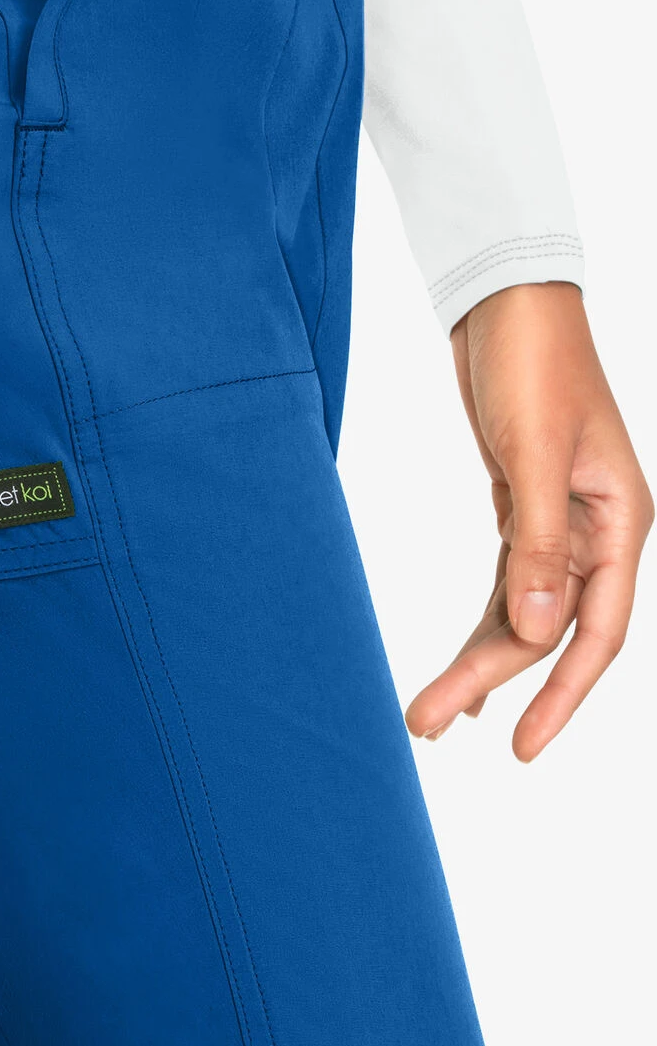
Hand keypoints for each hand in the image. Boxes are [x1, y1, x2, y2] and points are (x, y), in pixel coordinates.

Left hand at [404, 282, 649, 760]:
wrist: (505, 297)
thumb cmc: (531, 360)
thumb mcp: (534, 450)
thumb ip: (536, 542)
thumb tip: (536, 632)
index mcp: (617, 522)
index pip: (597, 631)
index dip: (563, 695)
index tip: (524, 748)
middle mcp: (595, 530)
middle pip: (548, 628)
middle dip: (493, 679)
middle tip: (428, 724)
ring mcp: (558, 519)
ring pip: (523, 610)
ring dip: (480, 658)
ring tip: (431, 714)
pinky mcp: (519, 503)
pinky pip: (507, 581)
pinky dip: (485, 620)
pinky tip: (466, 664)